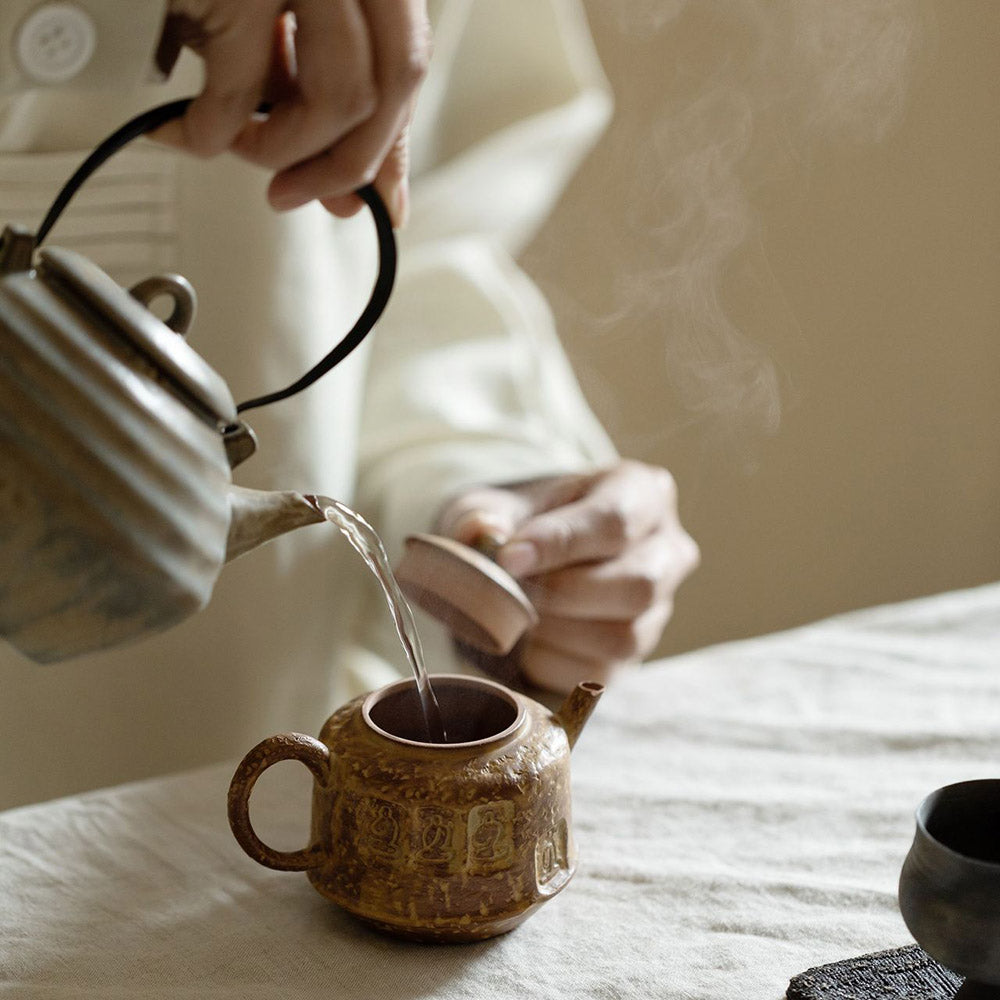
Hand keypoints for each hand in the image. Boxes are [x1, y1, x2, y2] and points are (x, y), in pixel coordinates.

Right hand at [155, 1, 430, 223]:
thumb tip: (352, 195)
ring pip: (340, 98)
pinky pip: (241, 95)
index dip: (390, 142)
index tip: (378, 200)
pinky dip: (210, 134)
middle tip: (296, 194)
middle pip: (393, 84)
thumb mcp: (265, 29)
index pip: (405, 62)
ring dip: (283, 150)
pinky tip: (182, 133)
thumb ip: (315, 97)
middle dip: (348, 162)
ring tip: (234, 146)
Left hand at [435, 461, 699, 693]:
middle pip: (637, 586)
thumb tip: (483, 532)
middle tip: (512, 588)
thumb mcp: (504, 502)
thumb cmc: (528, 520)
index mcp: (643, 492)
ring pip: (623, 637)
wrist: (533, 557)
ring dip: (556, 631)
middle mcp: (668, 550)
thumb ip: (487, 513)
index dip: (560, 543)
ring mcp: (659, 608)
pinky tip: (523, 639)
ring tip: (514, 612)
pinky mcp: (636, 654)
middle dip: (563, 593)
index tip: (509, 558)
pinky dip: (550, 661)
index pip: (616, 521)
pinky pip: (600, 672)